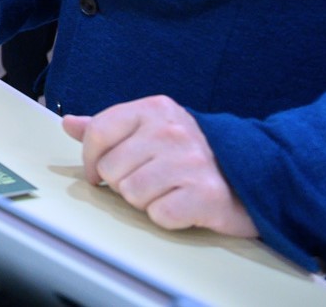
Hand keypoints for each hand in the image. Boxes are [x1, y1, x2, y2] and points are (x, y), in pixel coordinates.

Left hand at [63, 96, 258, 238]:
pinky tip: (183, 204)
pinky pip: (159, 215)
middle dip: (122, 182)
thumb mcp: (151, 128)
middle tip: (150, 180)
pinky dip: (167, 216)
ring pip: (131, 194)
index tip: (97, 172)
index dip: (90, 159)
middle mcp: (172, 131)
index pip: (98, 132)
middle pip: (110, 169)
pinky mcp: (205, 194)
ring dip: (145, 201)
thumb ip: (109, 127)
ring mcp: (190, 162)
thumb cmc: (193, 153)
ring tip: (168, 190)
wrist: (256, 172)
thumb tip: (69, 124)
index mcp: (155, 109)